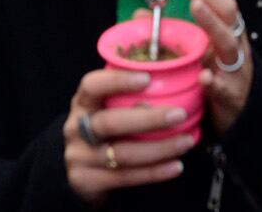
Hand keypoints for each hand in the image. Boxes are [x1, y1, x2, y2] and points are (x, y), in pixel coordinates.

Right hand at [63, 67, 193, 202]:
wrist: (81, 172)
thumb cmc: (106, 131)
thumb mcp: (107, 109)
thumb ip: (129, 98)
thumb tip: (171, 84)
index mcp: (83, 103)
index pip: (92, 86)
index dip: (117, 81)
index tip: (147, 78)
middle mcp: (76, 128)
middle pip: (109, 123)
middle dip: (148, 119)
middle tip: (179, 114)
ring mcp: (80, 157)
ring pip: (121, 154)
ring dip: (158, 149)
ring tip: (186, 142)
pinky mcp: (87, 182)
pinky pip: (125, 177)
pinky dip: (154, 172)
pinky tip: (175, 166)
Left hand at [146, 0, 251, 133]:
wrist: (242, 117)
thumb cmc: (215, 77)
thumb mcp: (193, 51)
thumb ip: (168, 33)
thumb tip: (138, 15)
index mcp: (222, 26)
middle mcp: (233, 40)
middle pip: (225, 7)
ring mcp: (235, 66)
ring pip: (229, 41)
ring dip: (212, 23)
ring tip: (196, 6)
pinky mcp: (233, 94)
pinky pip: (225, 85)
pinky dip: (214, 80)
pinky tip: (203, 77)